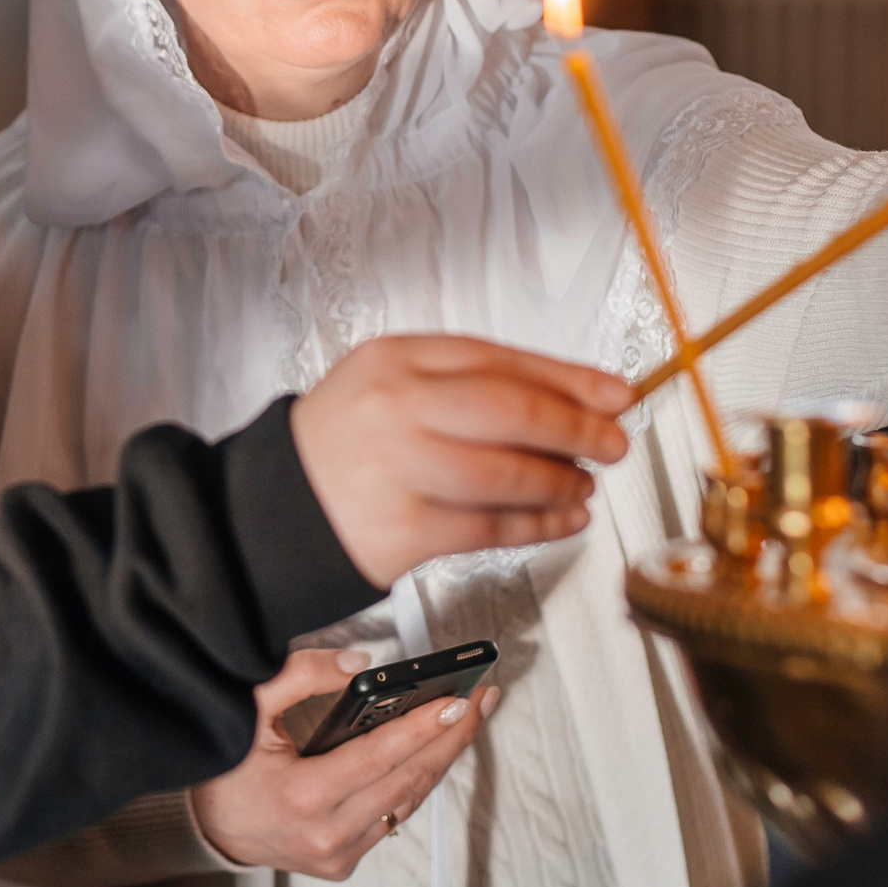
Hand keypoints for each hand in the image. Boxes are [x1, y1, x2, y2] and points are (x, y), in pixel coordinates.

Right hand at [190, 648, 497, 880]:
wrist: (209, 831)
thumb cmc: (225, 767)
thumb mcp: (248, 709)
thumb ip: (298, 676)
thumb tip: (358, 663)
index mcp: (303, 796)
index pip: (380, 757)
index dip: (423, 728)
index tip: (459, 702)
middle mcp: (327, 834)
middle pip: (406, 780)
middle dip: (449, 737)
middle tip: (482, 700)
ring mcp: (338, 854)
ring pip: (406, 802)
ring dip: (439, 759)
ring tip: (467, 720)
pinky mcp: (344, 863)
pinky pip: (391, 818)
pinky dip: (413, 783)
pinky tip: (433, 753)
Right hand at [291, 334, 628, 587]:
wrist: (273, 508)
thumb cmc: (343, 447)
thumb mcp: (392, 387)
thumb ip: (471, 385)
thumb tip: (573, 397)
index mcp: (395, 359)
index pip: (499, 359)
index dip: (568, 378)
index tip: (614, 393)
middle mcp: (396, 406)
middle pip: (511, 409)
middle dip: (576, 428)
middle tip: (613, 441)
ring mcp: (399, 467)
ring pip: (507, 472)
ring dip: (561, 481)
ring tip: (583, 483)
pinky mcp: (405, 527)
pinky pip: (492, 525)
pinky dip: (539, 525)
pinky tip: (561, 519)